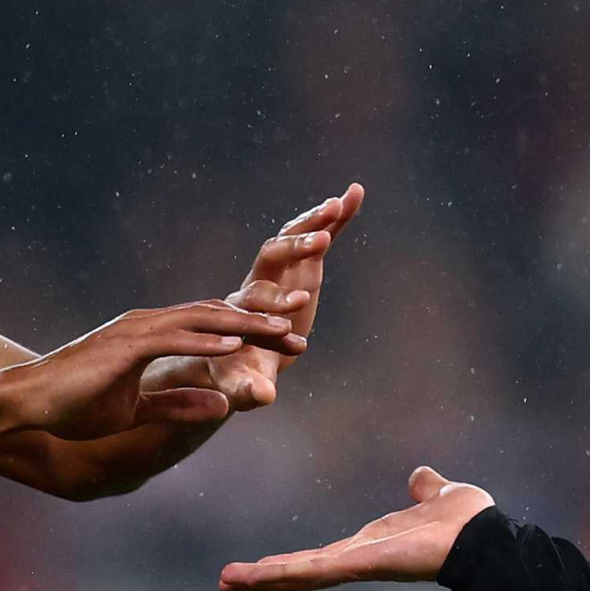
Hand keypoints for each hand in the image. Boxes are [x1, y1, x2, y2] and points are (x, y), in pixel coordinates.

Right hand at [6, 301, 301, 441]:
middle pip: (217, 314)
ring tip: (284, 327)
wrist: (26, 403)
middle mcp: (149, 324)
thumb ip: (178, 405)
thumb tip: (223, 406)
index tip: (290, 340)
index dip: (254, 330)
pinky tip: (236, 347)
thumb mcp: (137, 410)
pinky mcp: (123, 347)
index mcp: (153, 335)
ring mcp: (136, 331)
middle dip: (262, 317)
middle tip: (303, 322)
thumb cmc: (73, 407)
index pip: (214, 326)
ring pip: (202, 320)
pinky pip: (172, 339)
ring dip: (245, 324)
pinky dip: (206, 343)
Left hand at [190, 186, 364, 412]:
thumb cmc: (236, 373)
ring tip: (337, 207)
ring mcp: (277, 269)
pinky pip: (314, 236)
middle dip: (294, 250)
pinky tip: (355, 194)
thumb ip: (250, 388)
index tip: (299, 302)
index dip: (276, 298)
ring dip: (313, 223)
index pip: (255, 297)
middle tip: (319, 245)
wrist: (234, 353)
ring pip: (290, 238)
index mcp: (239, 311)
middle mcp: (256, 282)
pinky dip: (333, 217)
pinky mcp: (298, 263)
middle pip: (270, 256)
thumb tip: (264, 396)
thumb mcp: (241, 384)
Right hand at [218, 467, 491, 590]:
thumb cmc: (468, 524)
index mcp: (371, 545)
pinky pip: (316, 570)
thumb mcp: (438, 496)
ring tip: (227, 580)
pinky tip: (254, 576)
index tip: (264, 565)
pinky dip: (283, 573)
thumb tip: (421, 476)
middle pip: (302, 570)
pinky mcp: (361, 564)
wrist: (486, 539)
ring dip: (263, 578)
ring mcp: (358, 564)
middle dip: (265, 575)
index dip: (292, 560)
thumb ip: (425, 489)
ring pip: (302, 574)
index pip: (321, 557)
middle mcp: (359, 559)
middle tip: (227, 580)